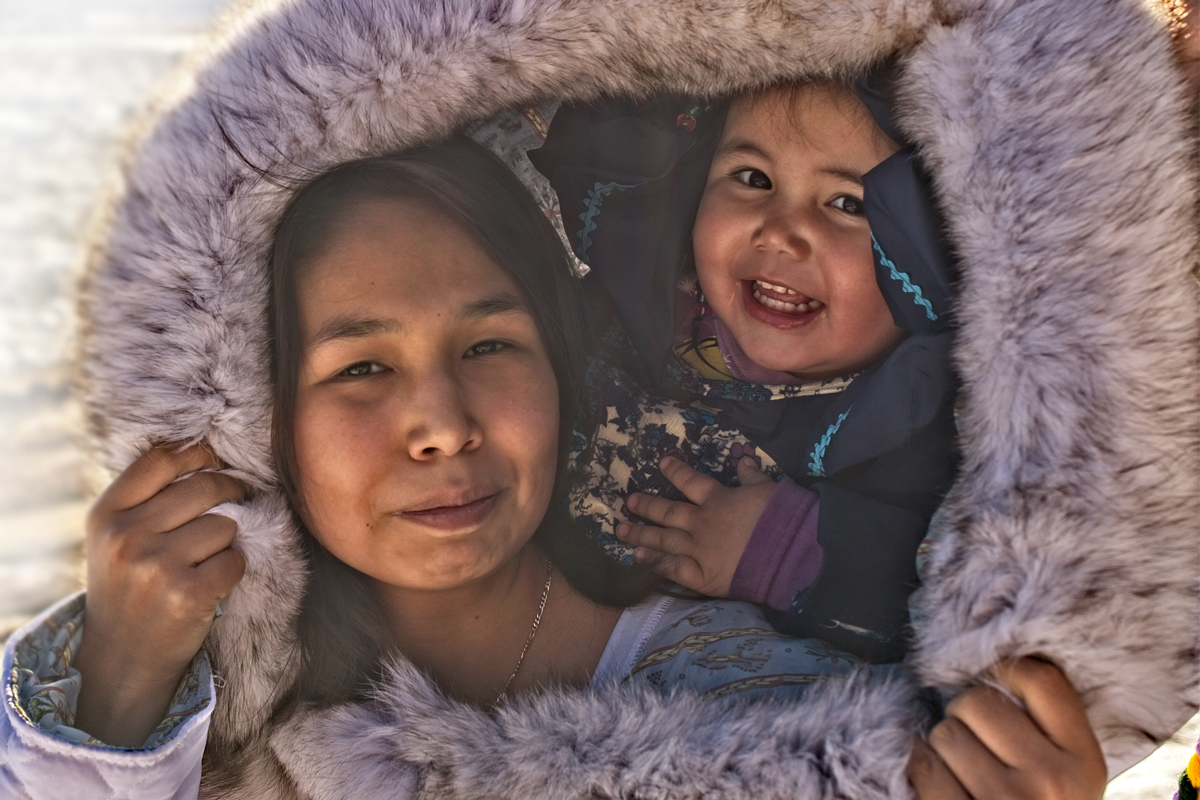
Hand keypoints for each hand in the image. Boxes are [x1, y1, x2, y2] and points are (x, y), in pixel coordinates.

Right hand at [73, 443, 246, 746]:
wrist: (121, 658)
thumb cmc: (127, 586)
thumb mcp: (115, 536)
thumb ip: (147, 496)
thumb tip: (207, 451)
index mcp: (106, 514)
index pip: (162, 459)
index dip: (199, 454)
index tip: (216, 461)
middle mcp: (127, 536)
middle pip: (205, 487)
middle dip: (230, 493)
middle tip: (235, 503)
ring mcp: (157, 566)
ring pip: (224, 524)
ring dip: (227, 540)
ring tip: (205, 558)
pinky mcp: (188, 594)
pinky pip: (235, 559)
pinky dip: (233, 569)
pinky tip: (212, 582)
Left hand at [615, 455, 776, 595]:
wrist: (790, 553)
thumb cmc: (783, 518)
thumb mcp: (769, 488)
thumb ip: (751, 477)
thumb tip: (744, 460)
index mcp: (718, 499)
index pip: (690, 481)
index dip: (674, 471)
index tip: (661, 463)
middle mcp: (701, 522)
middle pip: (667, 512)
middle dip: (646, 506)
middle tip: (628, 502)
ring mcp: (698, 549)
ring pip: (663, 540)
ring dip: (640, 535)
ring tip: (620, 531)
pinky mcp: (702, 575)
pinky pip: (673, 569)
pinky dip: (656, 564)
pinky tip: (639, 560)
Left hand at [908, 658, 1105, 799]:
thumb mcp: (1064, 778)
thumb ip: (1042, 730)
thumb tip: (989, 666)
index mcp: (1084, 764)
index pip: (1040, 679)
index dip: (1006, 672)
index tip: (996, 687)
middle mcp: (1051, 781)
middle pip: (978, 702)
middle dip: (966, 718)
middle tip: (978, 746)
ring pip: (944, 733)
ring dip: (943, 749)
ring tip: (965, 775)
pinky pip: (922, 767)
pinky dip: (924, 774)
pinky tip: (944, 790)